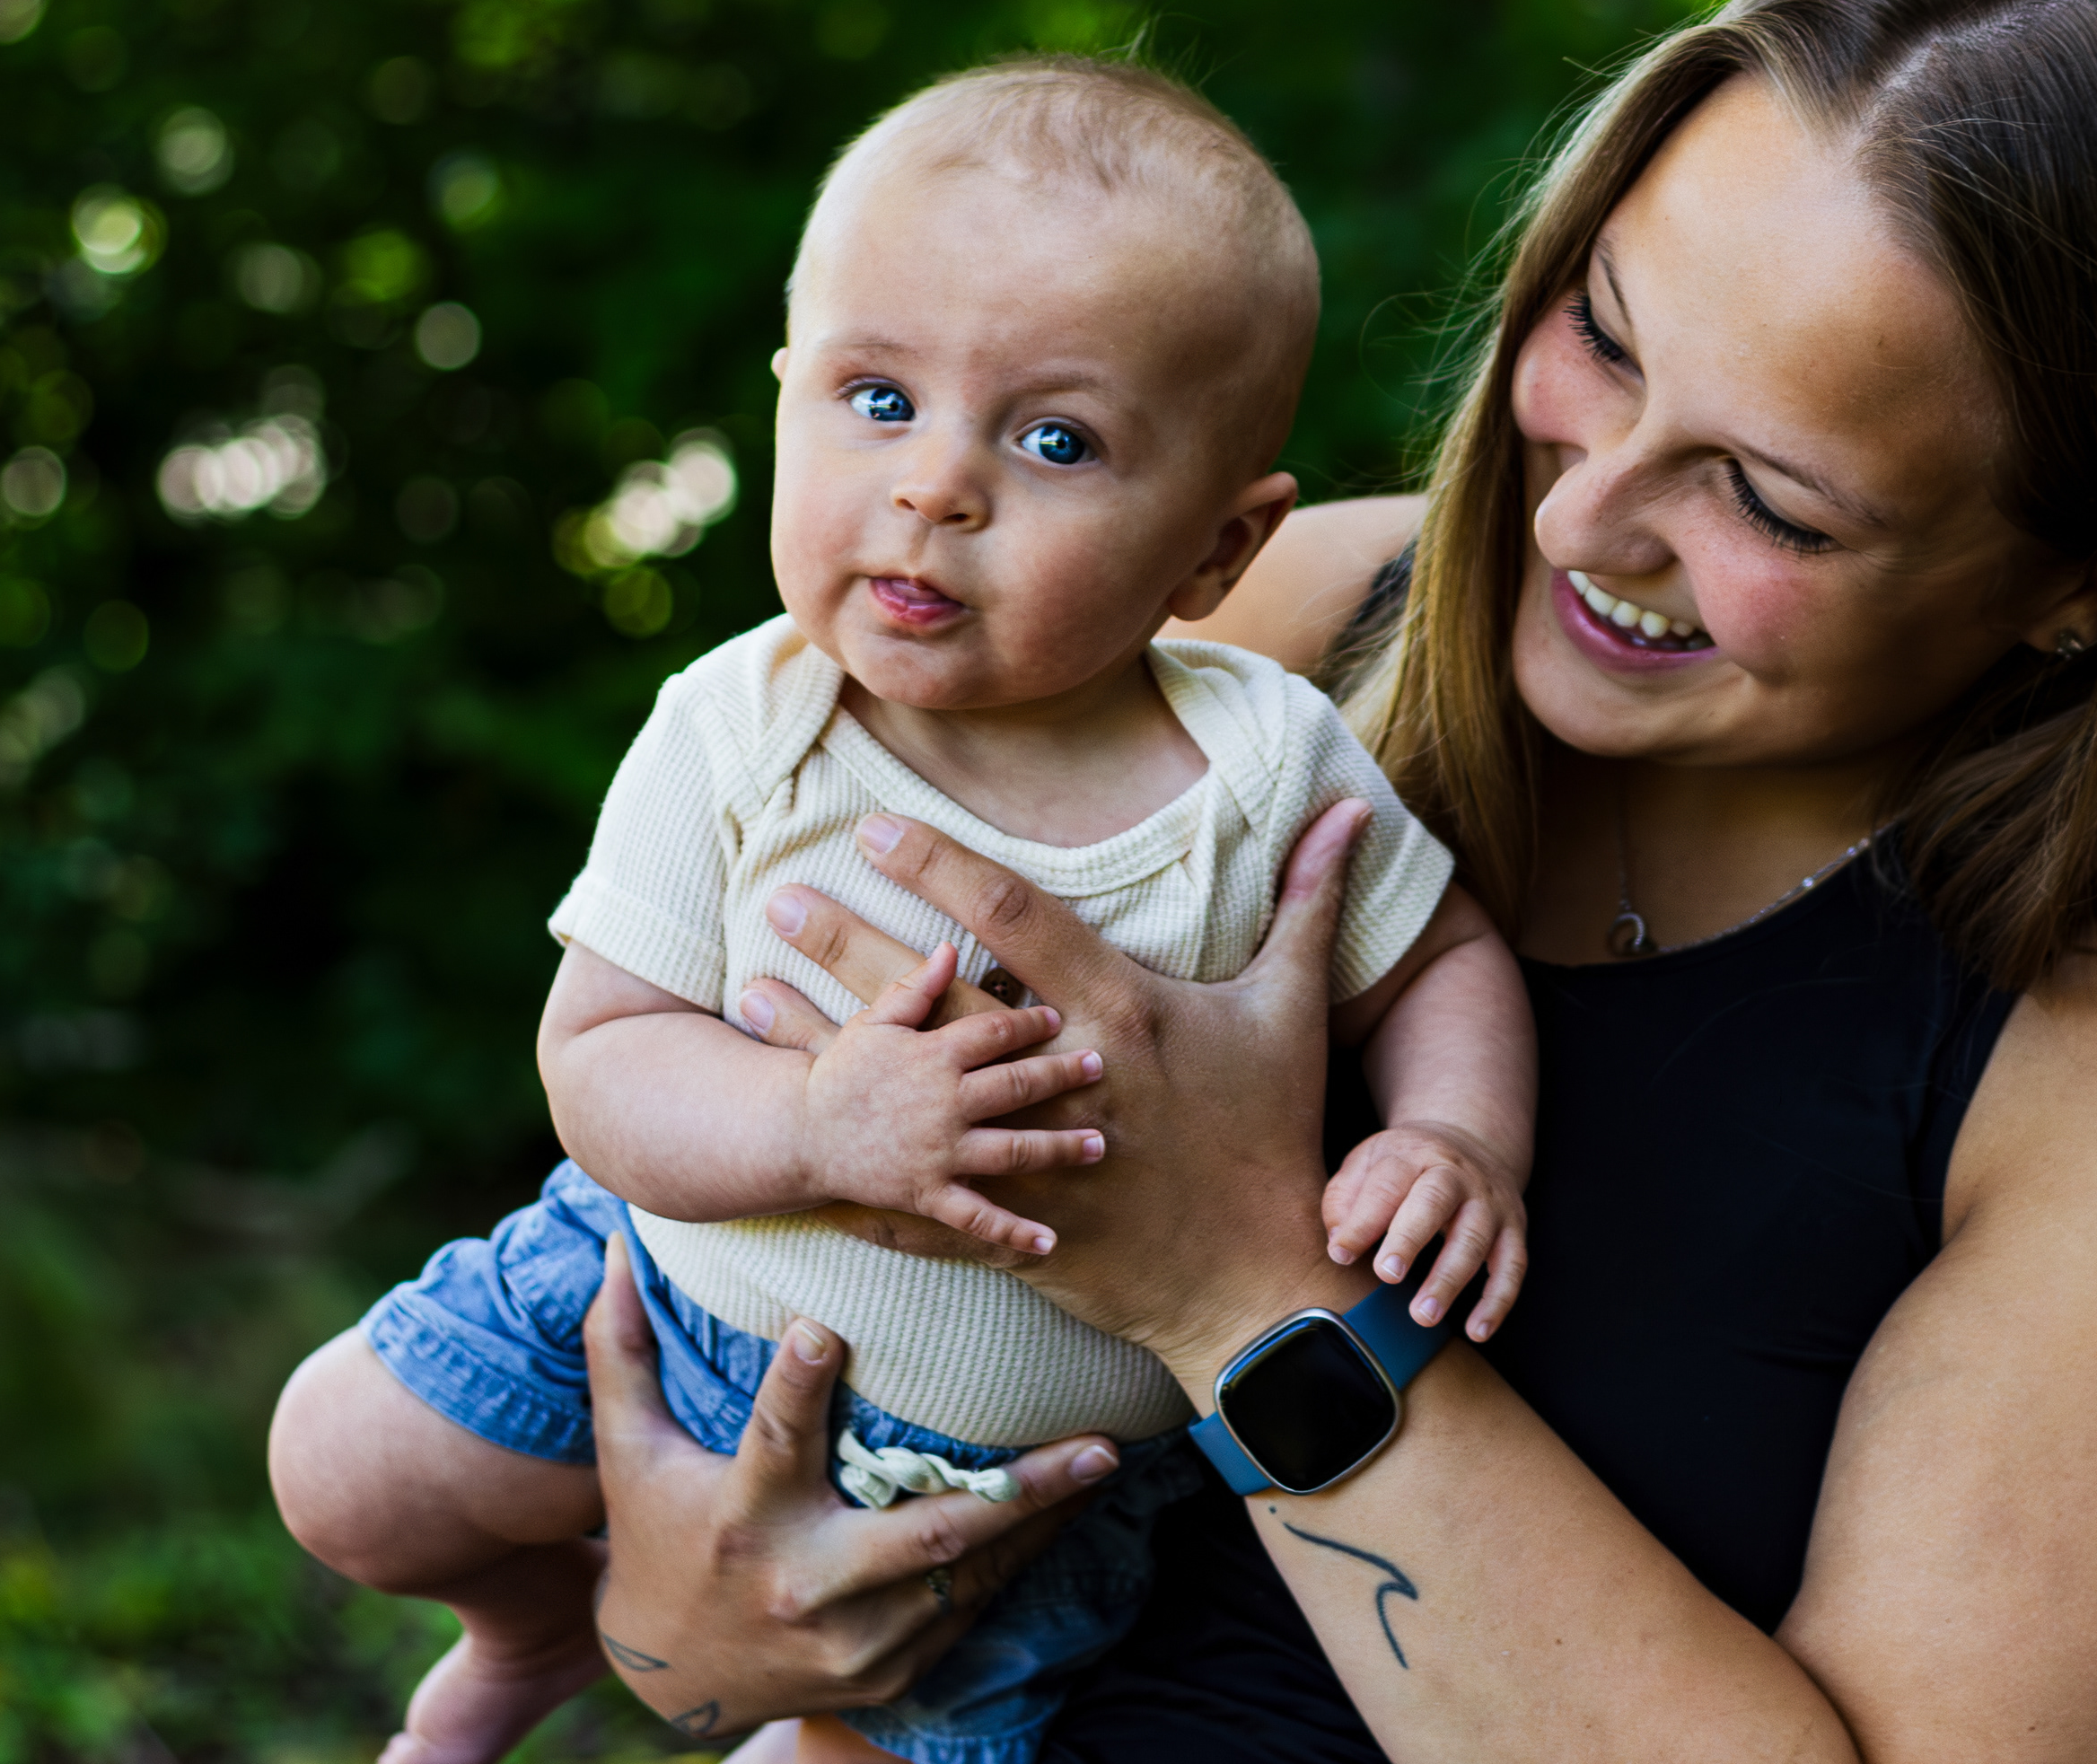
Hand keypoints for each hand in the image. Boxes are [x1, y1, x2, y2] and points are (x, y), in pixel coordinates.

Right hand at [581, 1233, 1118, 1734]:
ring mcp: (856, 1639)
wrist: (672, 1679)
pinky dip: (1018, 1561)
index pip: (773, 1441)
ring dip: (1043, 1521)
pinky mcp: (889, 1668)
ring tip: (1105, 1461)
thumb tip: (613, 1245)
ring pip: (967, 1576)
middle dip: (1017, 1492)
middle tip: (1097, 1444)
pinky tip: (1067, 1512)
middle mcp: (806, 1585)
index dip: (793, 1385)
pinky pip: (967, 1610)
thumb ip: (622, 1352)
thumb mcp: (628, 1451)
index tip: (819, 1328)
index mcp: (744, 1518)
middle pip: (923, 1534)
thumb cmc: (655, 1536)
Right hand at [731, 944, 1105, 1255]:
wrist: (799, 1135)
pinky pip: (978, 1218)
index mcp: (933, 1056)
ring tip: (1098, 1144)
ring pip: (1013, 1150)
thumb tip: (951, 947)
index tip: (1060, 1018)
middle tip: (1101, 1067)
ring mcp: (939, 1153)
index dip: (1031, 1023)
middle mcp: (943, 1104)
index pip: (996, 1031)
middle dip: (1064, 1075)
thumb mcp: (875, 1022)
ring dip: (1059, 1147)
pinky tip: (1050, 1241)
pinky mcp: (929, 1194)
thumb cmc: (842, 1073)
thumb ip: (916, 985)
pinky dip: (1014, 1233)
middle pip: (1018, 1085)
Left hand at [759, 803, 1373, 1393]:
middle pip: (928, 999)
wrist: (1261, 1284)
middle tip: (774, 898)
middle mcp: (1060, 1078)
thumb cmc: (1276, 1138)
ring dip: (817, 1043)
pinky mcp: (1003, 1228)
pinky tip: (778, 1132)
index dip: (941, 866)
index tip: (876, 826)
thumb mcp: (1294, 1013)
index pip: (1012, 917)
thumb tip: (1353, 812)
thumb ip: (1308, 904)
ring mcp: (1024, 1159)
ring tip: (743, 997)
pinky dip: (839, 1165)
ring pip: (896, 1092)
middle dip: (846, 945)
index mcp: (1120, 1012)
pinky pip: (905, 1193)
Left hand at [1323, 1121, 1529, 1341]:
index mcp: (1413, 1155)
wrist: (1472, 1140)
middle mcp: (1456, 1174)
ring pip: (1474, 1238)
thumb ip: (1344, 1199)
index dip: (1363, 1221)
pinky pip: (1513, 1266)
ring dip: (1450, 1279)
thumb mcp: (1369, 1162)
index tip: (1342, 1255)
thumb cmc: (1407, 1165)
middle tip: (1388, 1275)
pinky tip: (1477, 1331)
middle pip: (1435, 1201)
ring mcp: (1489, 1202)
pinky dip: (1498, 1300)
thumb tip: (1339, 1246)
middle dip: (1411, 1238)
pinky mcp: (1513, 1229)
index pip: (1386, 1185)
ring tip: (1423, 1315)